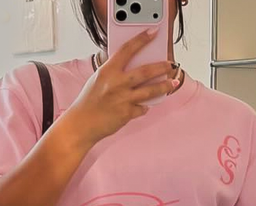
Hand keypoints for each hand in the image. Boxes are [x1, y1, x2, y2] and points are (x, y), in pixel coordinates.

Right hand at [66, 29, 176, 146]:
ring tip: (173, 83)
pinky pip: (142, 108)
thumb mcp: (97, 79)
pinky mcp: (127, 114)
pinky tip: (146, 105)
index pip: (127, 50)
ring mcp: (123, 99)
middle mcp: (117, 84)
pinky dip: (145, 106)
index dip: (142, 39)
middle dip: (162, 67)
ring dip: (164, 86)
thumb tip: (128, 62)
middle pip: (146, 71)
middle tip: (171, 64)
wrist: (82, 123)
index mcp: (108, 71)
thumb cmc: (88, 101)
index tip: (153, 32)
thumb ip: (112, 70)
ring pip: (151, 91)